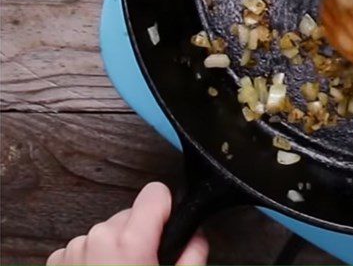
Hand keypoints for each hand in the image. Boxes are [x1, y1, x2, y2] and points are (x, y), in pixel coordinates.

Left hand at [46, 182, 208, 265]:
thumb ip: (193, 256)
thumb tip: (196, 239)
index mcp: (131, 241)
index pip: (157, 192)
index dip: (167, 209)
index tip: (167, 227)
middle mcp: (99, 238)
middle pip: (131, 214)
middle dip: (140, 234)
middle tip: (143, 265)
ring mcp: (75, 250)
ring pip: (107, 231)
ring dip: (115, 248)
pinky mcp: (58, 263)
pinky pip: (85, 246)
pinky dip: (94, 259)